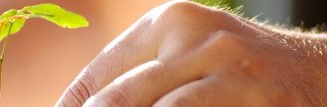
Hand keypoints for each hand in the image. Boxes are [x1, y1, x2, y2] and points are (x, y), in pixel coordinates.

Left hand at [57, 1, 326, 106]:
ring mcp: (227, 70)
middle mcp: (195, 40)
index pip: (100, 71)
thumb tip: (91, 101)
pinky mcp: (254, 100)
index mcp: (169, 22)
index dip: (73, 103)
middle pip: (120, 98)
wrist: (313, 69)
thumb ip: (144, 72)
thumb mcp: (187, 51)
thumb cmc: (235, 63)